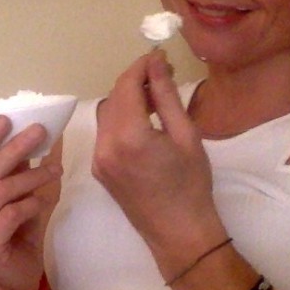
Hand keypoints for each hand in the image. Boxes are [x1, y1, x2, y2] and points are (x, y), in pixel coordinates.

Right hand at [0, 117, 61, 289]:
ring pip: (0, 192)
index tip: (6, 119)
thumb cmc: (14, 229)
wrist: (17, 274)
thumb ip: (16, 167)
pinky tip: (42, 201)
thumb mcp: (16, 192)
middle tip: (39, 132)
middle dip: (14, 149)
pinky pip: (10, 214)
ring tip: (54, 171)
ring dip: (31, 177)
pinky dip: (30, 204)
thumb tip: (33, 131)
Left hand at [93, 51, 226, 269]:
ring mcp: (98, 159)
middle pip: (113, 96)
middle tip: (162, 75)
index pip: (127, 85)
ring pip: (106, 113)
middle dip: (135, 81)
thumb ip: (167, 96)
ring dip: (126, 99)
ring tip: (155, 101)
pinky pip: (105, 133)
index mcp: (129, 136)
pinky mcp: (99, 169)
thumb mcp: (186, 136)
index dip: (141, 66)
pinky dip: (121, 120)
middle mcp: (105, 146)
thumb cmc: (191, 185)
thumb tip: (156, 63)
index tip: (159, 57)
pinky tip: (144, 124)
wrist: (178, 232)